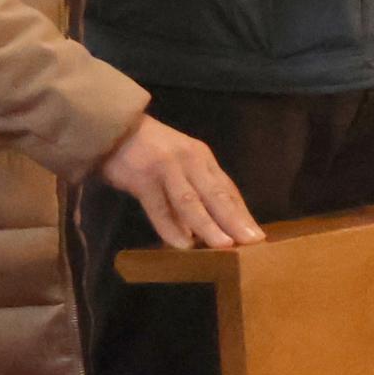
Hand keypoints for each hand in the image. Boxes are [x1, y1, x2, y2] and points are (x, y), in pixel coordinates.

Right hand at [100, 115, 262, 249]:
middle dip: (234, 220)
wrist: (115, 128)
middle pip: (216, 194)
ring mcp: (167, 168)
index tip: (258, 236)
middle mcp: (190, 161)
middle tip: (252, 242)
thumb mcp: (181, 165)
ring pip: (191, 201)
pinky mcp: (143, 177)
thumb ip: (195, 192)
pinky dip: (171, 227)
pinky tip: (183, 244)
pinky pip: (159, 207)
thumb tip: (212, 227)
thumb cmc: (151, 151)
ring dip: (208, 225)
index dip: (243, 213)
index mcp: (203, 158)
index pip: (228, 189)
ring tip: (224, 245)